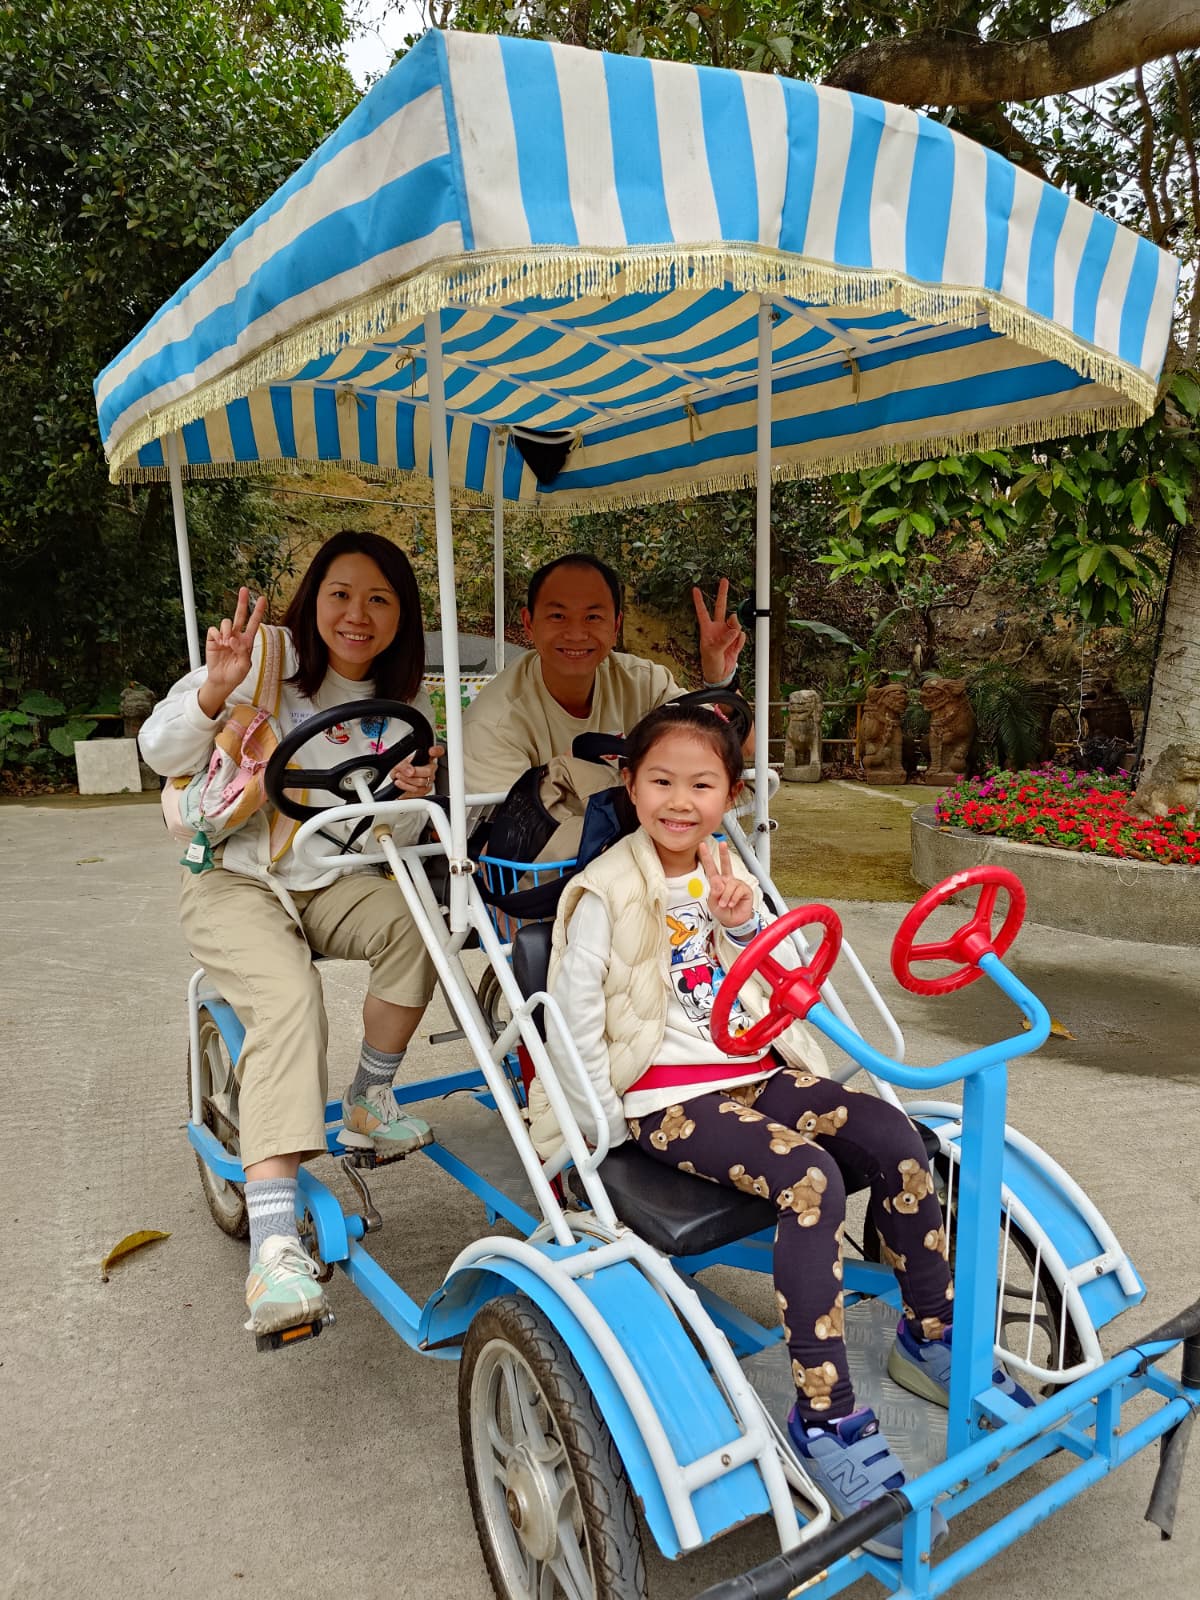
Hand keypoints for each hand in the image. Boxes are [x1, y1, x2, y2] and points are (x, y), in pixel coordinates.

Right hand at [199, 587, 265, 714]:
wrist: (221, 681)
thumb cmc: (236, 674)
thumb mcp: (244, 666)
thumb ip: (242, 652)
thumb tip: (234, 639)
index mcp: (247, 641)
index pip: (254, 623)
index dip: (258, 611)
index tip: (263, 599)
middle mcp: (236, 636)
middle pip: (240, 615)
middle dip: (242, 602)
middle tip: (244, 590)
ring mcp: (224, 636)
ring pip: (226, 622)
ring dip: (227, 630)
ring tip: (226, 643)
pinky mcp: (213, 639)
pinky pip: (214, 630)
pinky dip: (216, 635)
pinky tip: (219, 643)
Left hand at [389, 742, 443, 797]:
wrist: (395, 782)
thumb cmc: (399, 770)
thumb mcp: (397, 764)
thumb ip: (403, 765)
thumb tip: (411, 771)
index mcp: (426, 757)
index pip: (438, 752)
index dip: (437, 751)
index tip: (431, 751)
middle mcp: (430, 768)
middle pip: (428, 771)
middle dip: (413, 773)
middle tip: (402, 772)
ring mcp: (429, 779)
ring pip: (422, 782)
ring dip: (407, 780)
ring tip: (399, 777)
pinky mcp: (425, 790)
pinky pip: (418, 790)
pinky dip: (407, 787)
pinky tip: (401, 783)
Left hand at [693, 578, 745, 683]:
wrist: (720, 675)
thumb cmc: (710, 664)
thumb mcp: (713, 652)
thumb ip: (723, 640)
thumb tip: (734, 630)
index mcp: (707, 630)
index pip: (703, 612)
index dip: (699, 601)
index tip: (695, 589)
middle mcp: (718, 628)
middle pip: (721, 607)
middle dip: (723, 594)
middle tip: (724, 581)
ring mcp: (728, 633)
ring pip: (735, 622)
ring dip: (735, 629)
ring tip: (732, 640)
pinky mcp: (736, 640)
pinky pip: (741, 636)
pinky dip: (740, 641)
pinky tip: (735, 647)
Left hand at [699, 839, 755, 928]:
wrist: (733, 921)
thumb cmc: (722, 912)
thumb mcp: (713, 903)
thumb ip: (714, 892)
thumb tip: (718, 882)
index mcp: (717, 882)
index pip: (711, 868)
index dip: (706, 857)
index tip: (702, 846)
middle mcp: (727, 881)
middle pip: (726, 865)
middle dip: (724, 854)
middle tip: (723, 844)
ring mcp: (736, 884)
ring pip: (729, 885)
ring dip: (726, 897)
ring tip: (725, 904)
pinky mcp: (745, 889)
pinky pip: (737, 891)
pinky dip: (733, 899)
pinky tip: (732, 904)